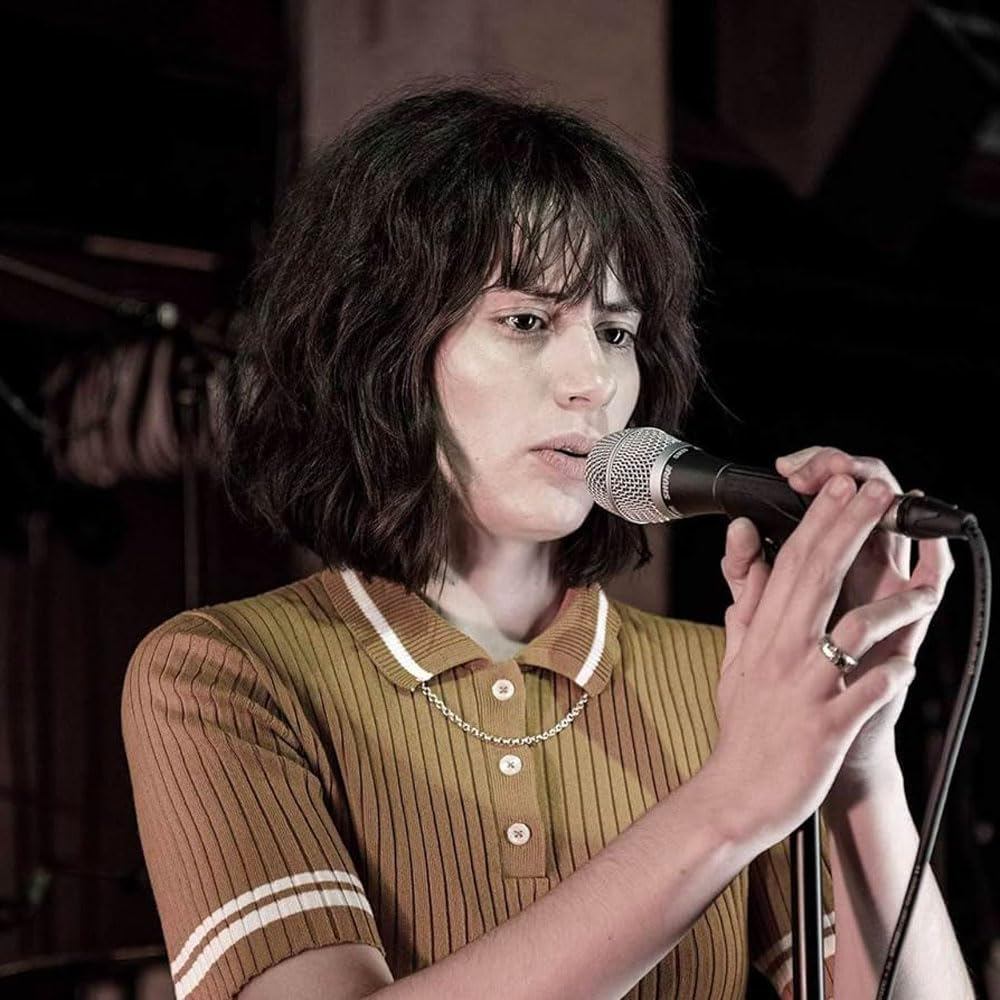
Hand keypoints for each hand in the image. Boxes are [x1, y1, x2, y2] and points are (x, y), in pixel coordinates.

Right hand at [709, 472, 937, 852]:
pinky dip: (886, 677)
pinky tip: (907, 667)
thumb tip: (747, 540)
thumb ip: (747, 597)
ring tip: (923, 587)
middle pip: (818, 578)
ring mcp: (805, 688)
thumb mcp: (736, 654)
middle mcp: (783, 651)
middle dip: (850, 529)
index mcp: (764, 632)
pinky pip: (864, 694)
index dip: (819, 521)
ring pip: (849, 630)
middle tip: (876, 492)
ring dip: (888, 603)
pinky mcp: (825, 728)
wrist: (737, 793)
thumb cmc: (744, 725)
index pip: (792, 563)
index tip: (840, 486)